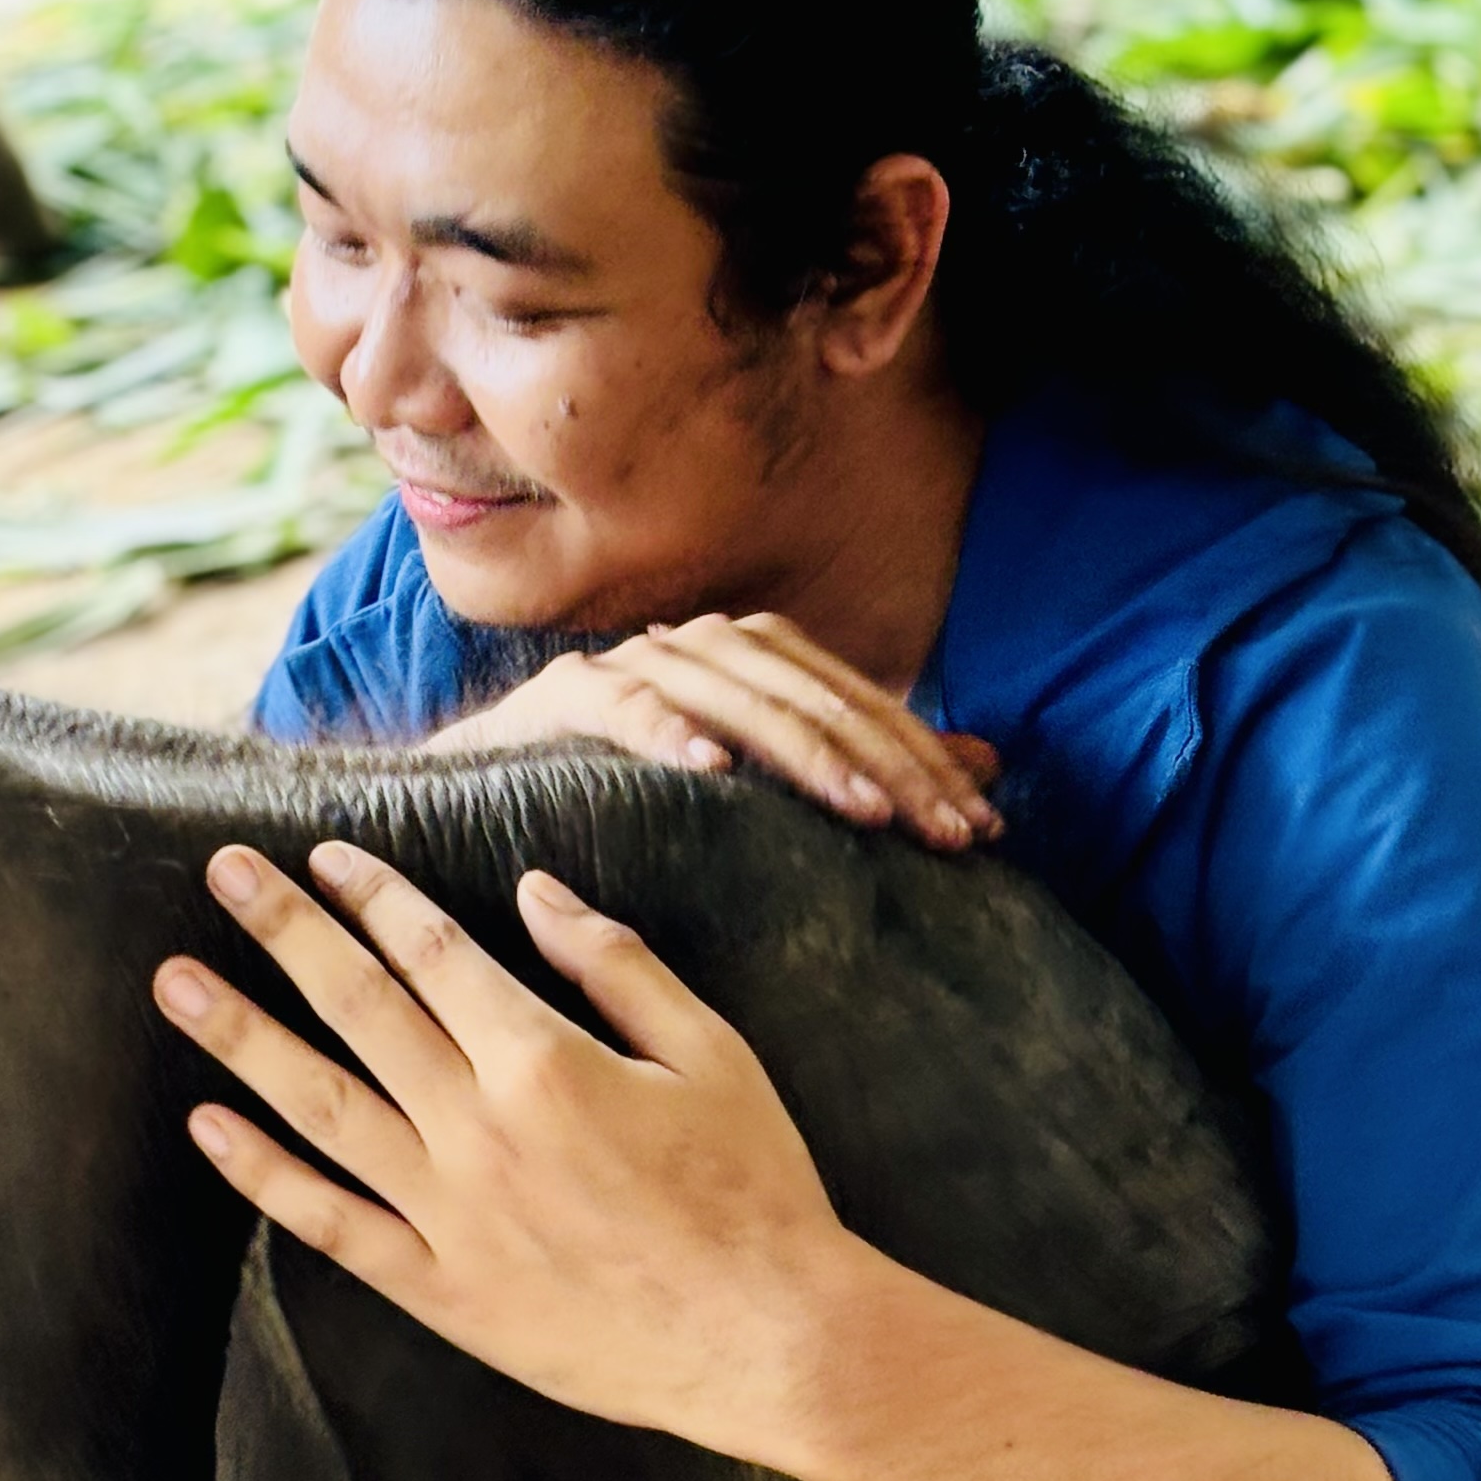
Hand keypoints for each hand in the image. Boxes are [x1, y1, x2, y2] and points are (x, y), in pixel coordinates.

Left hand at [153, 839, 881, 1459]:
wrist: (769, 1338)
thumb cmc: (755, 1189)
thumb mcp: (712, 1052)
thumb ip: (617, 966)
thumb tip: (533, 892)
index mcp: (547, 1060)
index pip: (433, 953)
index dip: (373, 895)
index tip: (324, 855)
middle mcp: (480, 1129)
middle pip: (358, 1007)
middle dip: (284, 930)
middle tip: (221, 872)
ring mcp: (451, 1215)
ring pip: (321, 1107)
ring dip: (242, 1038)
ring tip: (175, 984)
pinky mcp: (443, 1291)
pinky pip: (331, 1225)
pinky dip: (264, 1177)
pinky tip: (209, 1128)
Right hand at [426, 612, 1001, 850]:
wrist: (490, 786)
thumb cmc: (638, 792)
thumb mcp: (764, 783)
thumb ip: (864, 763)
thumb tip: (990, 764)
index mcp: (755, 658)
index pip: (861, 700)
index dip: (928, 760)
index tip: (985, 829)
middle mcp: (702, 646)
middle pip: (815, 697)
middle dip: (890, 767)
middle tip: (948, 834)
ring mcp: (633, 665)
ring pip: (738, 698)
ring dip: (803, 755)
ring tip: (862, 811)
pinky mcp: (564, 695)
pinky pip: (623, 708)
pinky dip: (665, 732)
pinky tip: (710, 771)